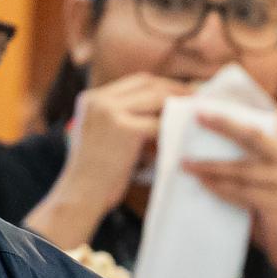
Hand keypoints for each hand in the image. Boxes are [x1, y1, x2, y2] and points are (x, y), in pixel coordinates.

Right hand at [60, 73, 195, 214]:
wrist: (81, 195)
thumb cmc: (95, 172)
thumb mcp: (103, 134)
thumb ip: (124, 116)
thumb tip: (163, 106)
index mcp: (91, 98)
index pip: (135, 82)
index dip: (161, 85)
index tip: (180, 92)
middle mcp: (99, 100)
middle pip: (146, 83)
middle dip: (174, 89)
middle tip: (195, 98)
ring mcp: (109, 112)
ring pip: (156, 98)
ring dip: (177, 105)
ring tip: (194, 112)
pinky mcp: (124, 129)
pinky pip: (158, 123)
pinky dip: (173, 127)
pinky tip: (184, 132)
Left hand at [187, 109, 276, 267]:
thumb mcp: (269, 190)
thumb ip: (251, 174)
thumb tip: (211, 161)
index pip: (258, 131)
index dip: (233, 120)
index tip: (208, 111)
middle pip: (251, 137)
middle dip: (222, 126)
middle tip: (198, 117)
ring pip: (240, 168)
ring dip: (210, 166)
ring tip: (187, 164)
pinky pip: (240, 191)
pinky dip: (219, 188)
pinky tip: (203, 185)